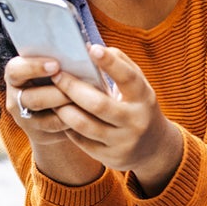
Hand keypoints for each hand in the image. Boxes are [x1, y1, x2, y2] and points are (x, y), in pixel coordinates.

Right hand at [4, 56, 81, 148]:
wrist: (60, 108)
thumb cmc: (63, 79)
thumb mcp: (60, 67)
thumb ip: (65, 59)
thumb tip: (87, 48)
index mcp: (16, 73)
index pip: (16, 69)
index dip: (34, 67)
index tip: (56, 65)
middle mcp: (16, 96)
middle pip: (31, 97)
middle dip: (55, 92)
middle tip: (74, 88)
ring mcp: (25, 117)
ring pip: (43, 117)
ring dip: (65, 108)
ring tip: (84, 100)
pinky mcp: (38, 134)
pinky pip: (54, 128)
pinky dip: (71, 120)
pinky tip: (86, 114)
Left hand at [34, 45, 184, 192]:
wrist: (153, 148)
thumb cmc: (138, 106)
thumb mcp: (139, 86)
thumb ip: (120, 64)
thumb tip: (92, 47)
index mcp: (144, 98)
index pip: (128, 78)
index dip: (110, 63)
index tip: (91, 49)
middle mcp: (136, 121)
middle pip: (99, 104)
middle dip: (73, 88)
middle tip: (56, 75)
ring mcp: (123, 142)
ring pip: (85, 125)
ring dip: (64, 109)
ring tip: (53, 96)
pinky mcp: (110, 157)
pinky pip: (81, 141)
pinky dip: (68, 126)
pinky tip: (60, 115)